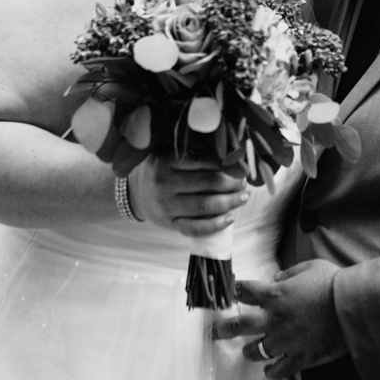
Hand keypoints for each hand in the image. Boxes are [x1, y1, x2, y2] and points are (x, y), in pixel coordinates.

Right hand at [131, 155, 247, 237]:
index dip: (227, 163)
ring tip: (243, 197)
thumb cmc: (160, 169)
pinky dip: (215, 225)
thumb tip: (231, 153)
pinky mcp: (169, 224)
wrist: (136, 192)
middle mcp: (165, 183)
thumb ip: (194, 150)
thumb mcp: (169, 152)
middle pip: (209, 183)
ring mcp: (166, 206)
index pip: (205, 160)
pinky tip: (230, 218)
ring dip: (230, 202)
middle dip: (232, 183)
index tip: (241, 165)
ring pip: (205, 206)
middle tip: (244, 182)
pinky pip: (196, 228)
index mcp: (166, 160)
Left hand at [213, 259, 347, 379]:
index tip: (227, 293)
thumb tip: (277, 279)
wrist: (354, 309)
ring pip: (254, 352)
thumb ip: (289, 274)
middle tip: (214, 333)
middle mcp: (274, 319)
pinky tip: (270, 369)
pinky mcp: (298, 359)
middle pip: (239, 326)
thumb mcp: (310, 268)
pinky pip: (276, 371)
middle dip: (223, 330)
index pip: (244, 291)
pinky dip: (271, 371)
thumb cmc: (334, 284)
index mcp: (276, 294)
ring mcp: (285, 341)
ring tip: (250, 351)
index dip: (233, 291)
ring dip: (250, 351)